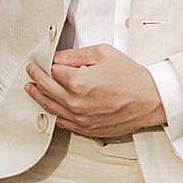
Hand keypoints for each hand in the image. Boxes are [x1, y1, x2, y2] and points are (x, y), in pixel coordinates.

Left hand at [24, 44, 164, 137]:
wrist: (151, 100)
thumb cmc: (131, 77)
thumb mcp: (104, 53)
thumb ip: (77, 54)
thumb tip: (59, 58)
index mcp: (77, 82)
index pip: (52, 71)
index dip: (46, 64)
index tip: (41, 61)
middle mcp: (75, 103)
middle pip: (46, 90)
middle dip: (35, 80)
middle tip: (30, 73)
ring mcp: (80, 118)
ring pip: (51, 108)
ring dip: (39, 97)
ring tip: (32, 90)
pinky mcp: (87, 129)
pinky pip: (63, 123)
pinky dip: (54, 114)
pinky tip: (51, 108)